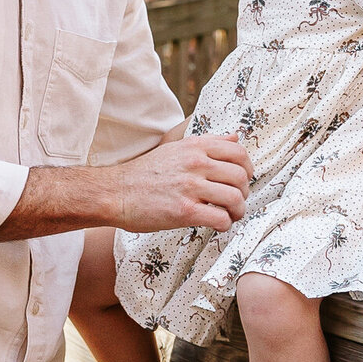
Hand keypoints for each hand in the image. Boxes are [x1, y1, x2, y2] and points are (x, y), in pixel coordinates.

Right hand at [111, 134, 252, 233]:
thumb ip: (208, 143)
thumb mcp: (175, 149)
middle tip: (234, 202)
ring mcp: (190, 187)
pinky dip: (225, 225)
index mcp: (195, 146)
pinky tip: (217, 225)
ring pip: (235, 199)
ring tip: (228, 216)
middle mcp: (195, 163)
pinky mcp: (185, 211)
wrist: (115, 193)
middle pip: (241, 178)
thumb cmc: (145, 174)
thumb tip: (236, 136)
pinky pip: (221, 218)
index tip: (242, 180)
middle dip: (243, 193)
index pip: (239, 152)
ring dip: (237, 212)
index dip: (248, 169)